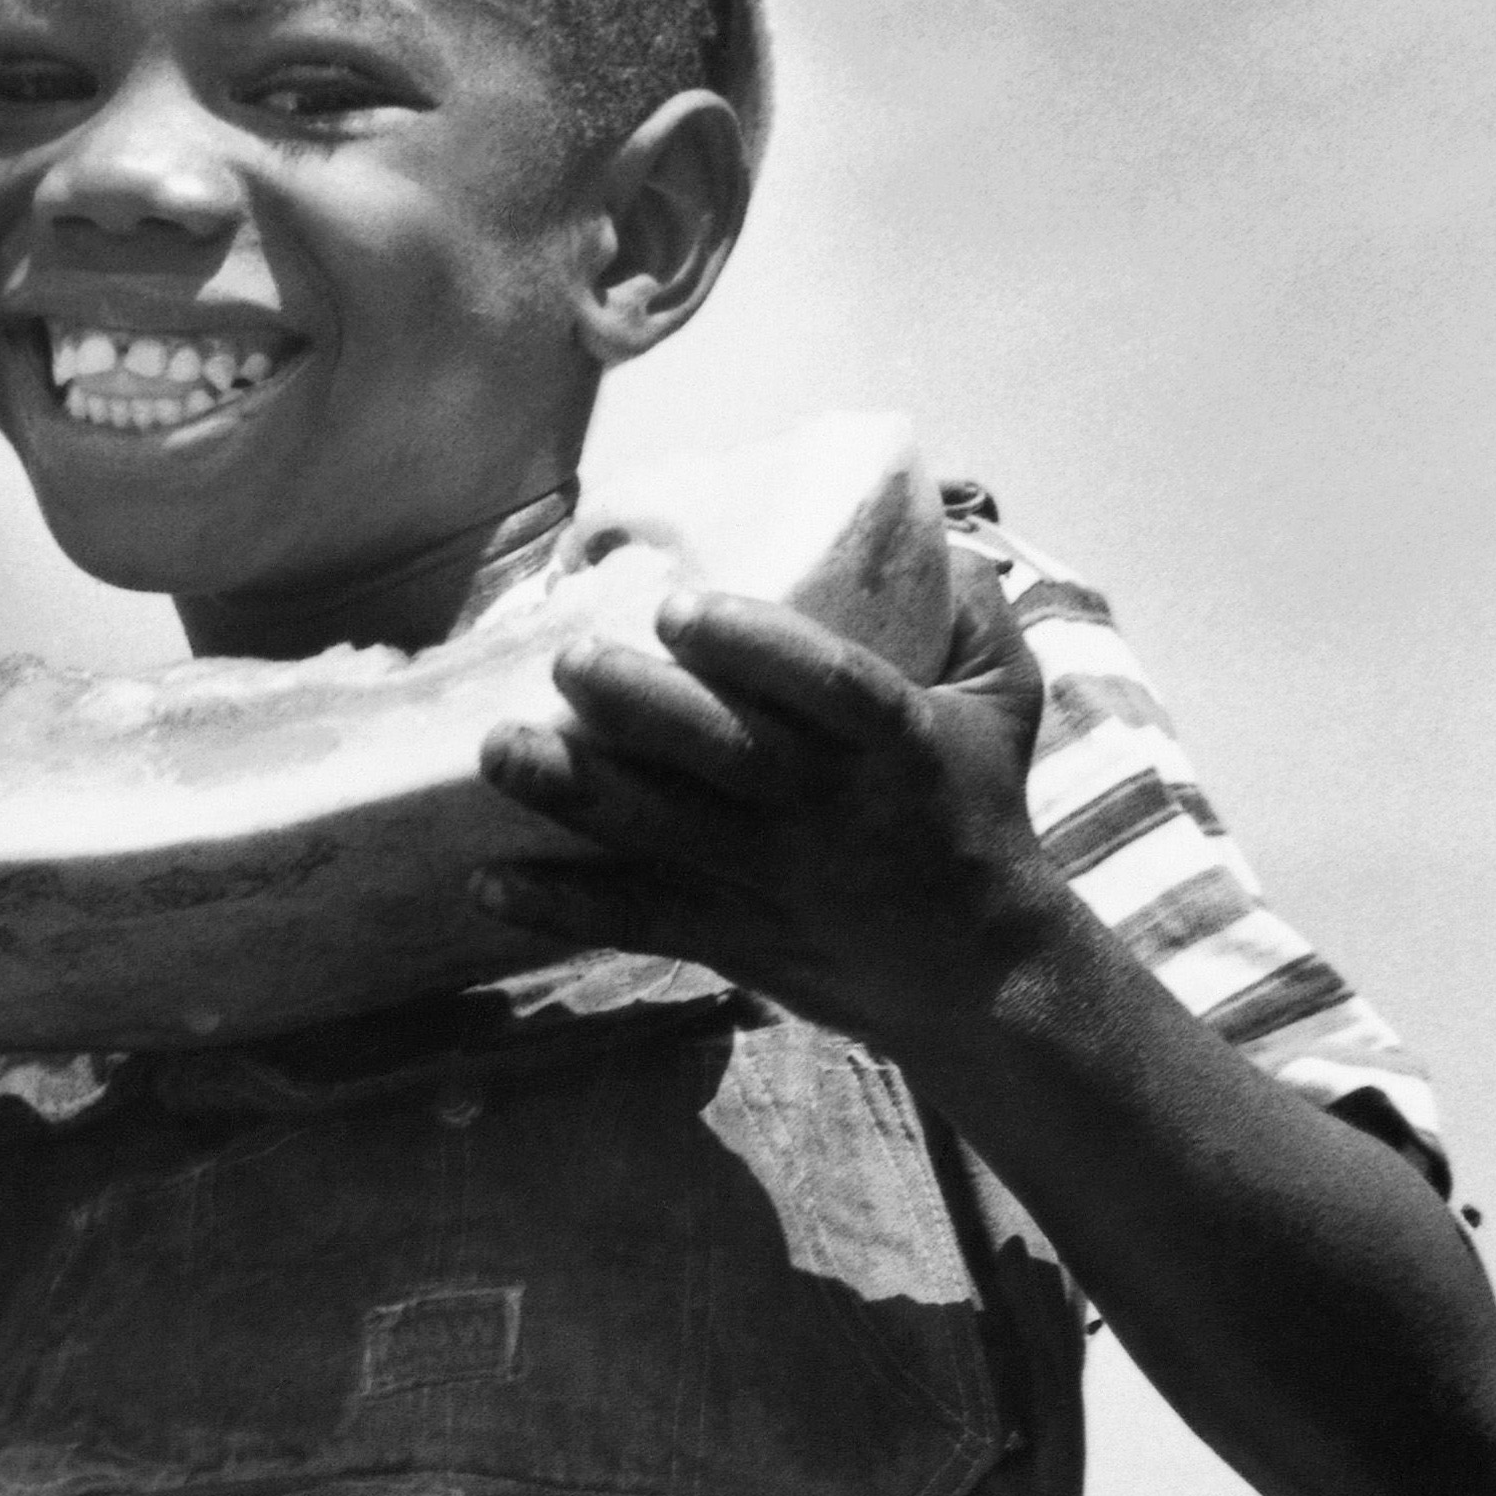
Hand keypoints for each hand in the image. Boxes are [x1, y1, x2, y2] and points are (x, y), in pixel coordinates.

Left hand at [469, 551, 1059, 1057]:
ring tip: (499, 751)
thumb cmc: (980, 810)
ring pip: (667, 835)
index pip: (826, 684)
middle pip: (728, 756)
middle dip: (641, 709)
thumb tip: (930, 524)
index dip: (752, 645)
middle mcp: (829, 809)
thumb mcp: (1006, 700)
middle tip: (568, 661)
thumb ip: (974, 609)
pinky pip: (642, 921)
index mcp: (895, 740)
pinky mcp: (735, 939)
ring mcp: (775, 880)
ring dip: (576, 795)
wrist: (978, 970)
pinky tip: (489, 883)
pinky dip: (564, 909)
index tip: (678, 607)